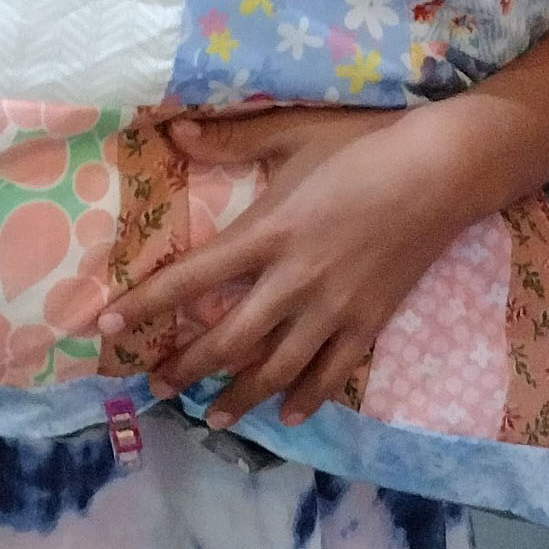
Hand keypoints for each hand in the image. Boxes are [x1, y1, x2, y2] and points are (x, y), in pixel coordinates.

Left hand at [97, 104, 473, 429]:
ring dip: (239, 397)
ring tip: (211, 416)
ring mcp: (333, 309)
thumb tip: (175, 132)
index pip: (192, 278)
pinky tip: (287, 414)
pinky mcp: (369, 323)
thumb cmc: (364, 145)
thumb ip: (232, 140)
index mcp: (268, 233)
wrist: (441, 171)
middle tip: (154, 386)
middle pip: (228, 340)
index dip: (147, 304)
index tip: (108, 324)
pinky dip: (306, 398)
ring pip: (276, 369)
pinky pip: (331, 374)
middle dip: (186, 368)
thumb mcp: (294, 133)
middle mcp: (294, 281)